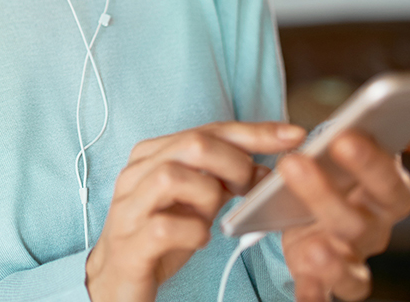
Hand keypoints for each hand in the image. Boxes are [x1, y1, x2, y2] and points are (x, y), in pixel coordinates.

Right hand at [86, 121, 306, 301]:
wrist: (116, 279)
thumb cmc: (160, 235)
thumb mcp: (193, 201)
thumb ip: (221, 179)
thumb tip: (266, 167)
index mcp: (152, 154)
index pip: (208, 130)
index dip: (254, 132)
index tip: (293, 135)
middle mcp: (136, 173)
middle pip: (192, 144)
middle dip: (235, 163)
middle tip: (250, 188)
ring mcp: (129, 207)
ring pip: (173, 177)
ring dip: (210, 196)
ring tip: (214, 217)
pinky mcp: (130, 243)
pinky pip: (164, 227)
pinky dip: (193, 232)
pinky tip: (200, 239)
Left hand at [279, 114, 409, 301]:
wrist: (311, 198)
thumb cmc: (342, 168)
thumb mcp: (362, 141)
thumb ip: (401, 134)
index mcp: (386, 196)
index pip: (390, 185)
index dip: (371, 164)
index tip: (344, 136)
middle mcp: (373, 231)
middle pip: (359, 224)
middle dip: (326, 195)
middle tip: (295, 163)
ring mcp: (349, 258)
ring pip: (350, 270)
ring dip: (332, 262)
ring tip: (313, 248)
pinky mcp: (321, 276)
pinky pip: (321, 293)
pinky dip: (313, 298)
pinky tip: (304, 298)